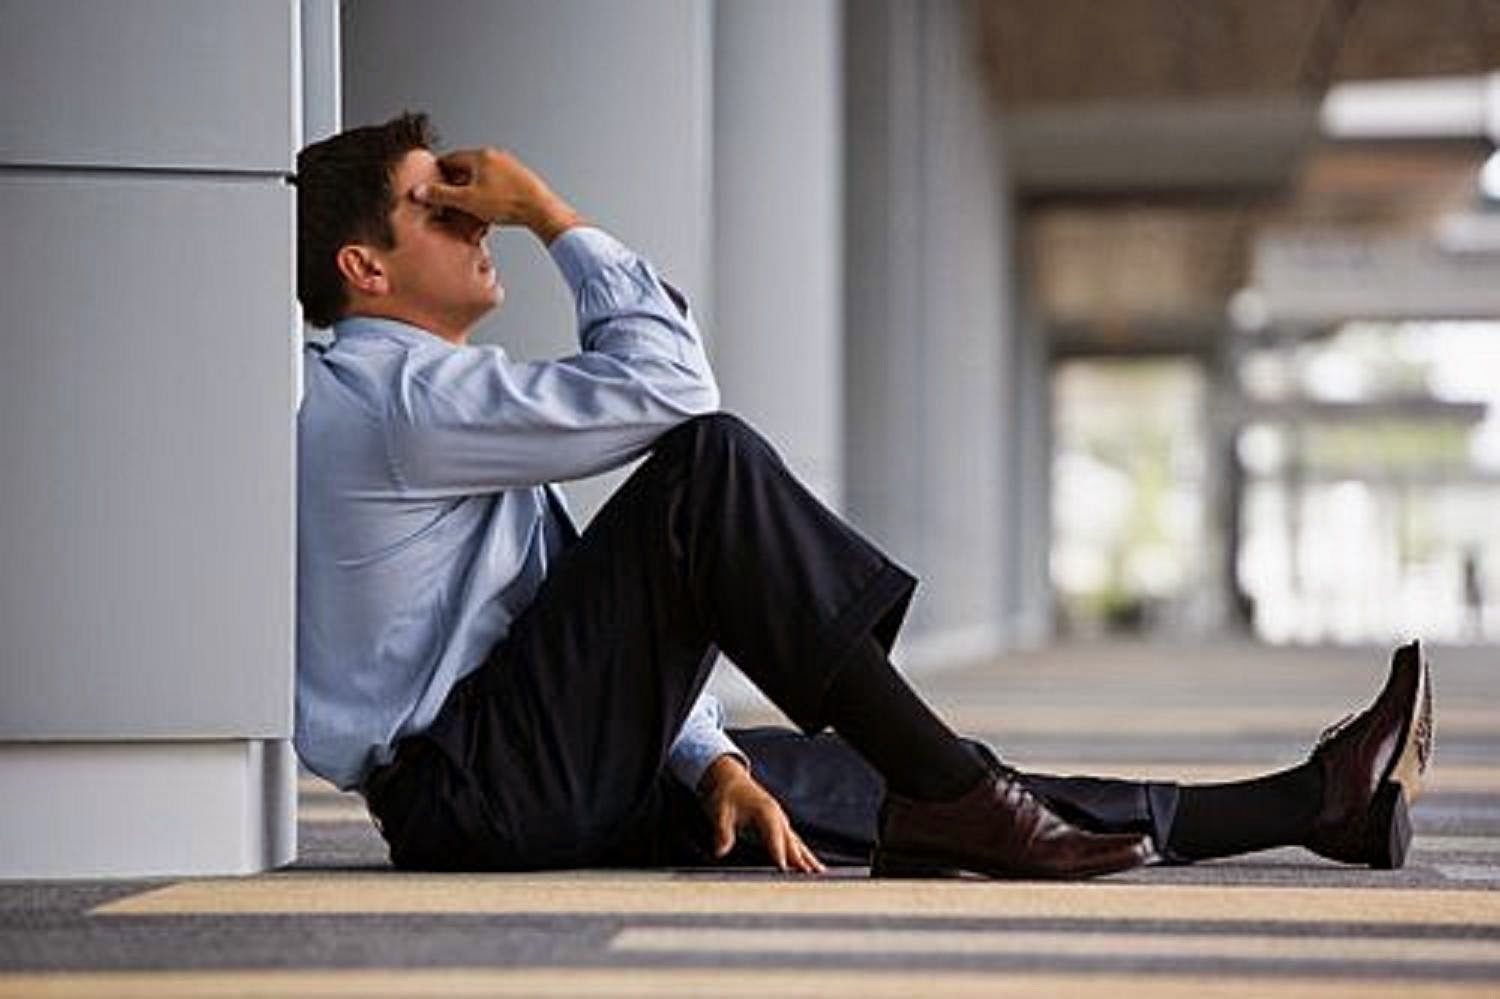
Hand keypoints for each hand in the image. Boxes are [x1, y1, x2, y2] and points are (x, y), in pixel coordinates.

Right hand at [414, 147, 582, 243]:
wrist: (542, 211)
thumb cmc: (509, 203)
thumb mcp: (468, 201)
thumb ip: (441, 195)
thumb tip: (419, 191)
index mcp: (481, 156)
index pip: (450, 160)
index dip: (438, 175)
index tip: (431, 186)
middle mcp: (495, 158)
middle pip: (466, 171)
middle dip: (456, 190)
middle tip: (448, 205)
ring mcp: (508, 169)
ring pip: (481, 182)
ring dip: (472, 199)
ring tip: (469, 216)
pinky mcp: (518, 182)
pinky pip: (495, 189)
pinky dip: (487, 201)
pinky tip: (487, 217)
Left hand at [697, 756, 824, 873]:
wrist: (731, 779)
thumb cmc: (726, 796)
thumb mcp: (719, 812)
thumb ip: (722, 832)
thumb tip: (720, 851)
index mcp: (765, 811)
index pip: (774, 835)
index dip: (779, 852)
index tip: (784, 869)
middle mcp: (777, 816)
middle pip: (791, 841)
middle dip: (800, 859)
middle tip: (809, 876)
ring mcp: (781, 821)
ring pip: (797, 842)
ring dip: (808, 858)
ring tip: (820, 873)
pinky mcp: (780, 825)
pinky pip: (795, 842)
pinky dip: (804, 854)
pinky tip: (812, 866)